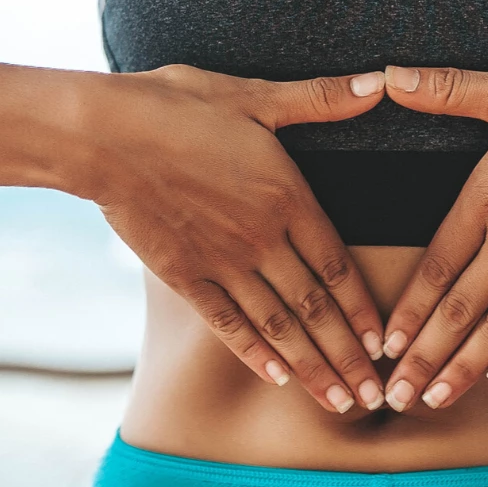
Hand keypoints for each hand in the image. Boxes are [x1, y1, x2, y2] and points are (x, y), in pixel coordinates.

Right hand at [87, 63, 389, 413]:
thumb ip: (318, 99)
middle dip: (348, 357)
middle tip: (375, 396)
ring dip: (311, 367)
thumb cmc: (175, 105)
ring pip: (278, 325)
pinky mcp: (183, 275)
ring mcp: (221, 261)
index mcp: (286, 195)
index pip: (338, 265)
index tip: (386, 345)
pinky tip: (276, 377)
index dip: (364, 309)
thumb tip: (379, 84)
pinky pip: (227, 323)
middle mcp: (260, 237)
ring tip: (338, 402)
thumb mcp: (252, 94)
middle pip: (315, 308)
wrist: (101, 134)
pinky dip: (255, 353)